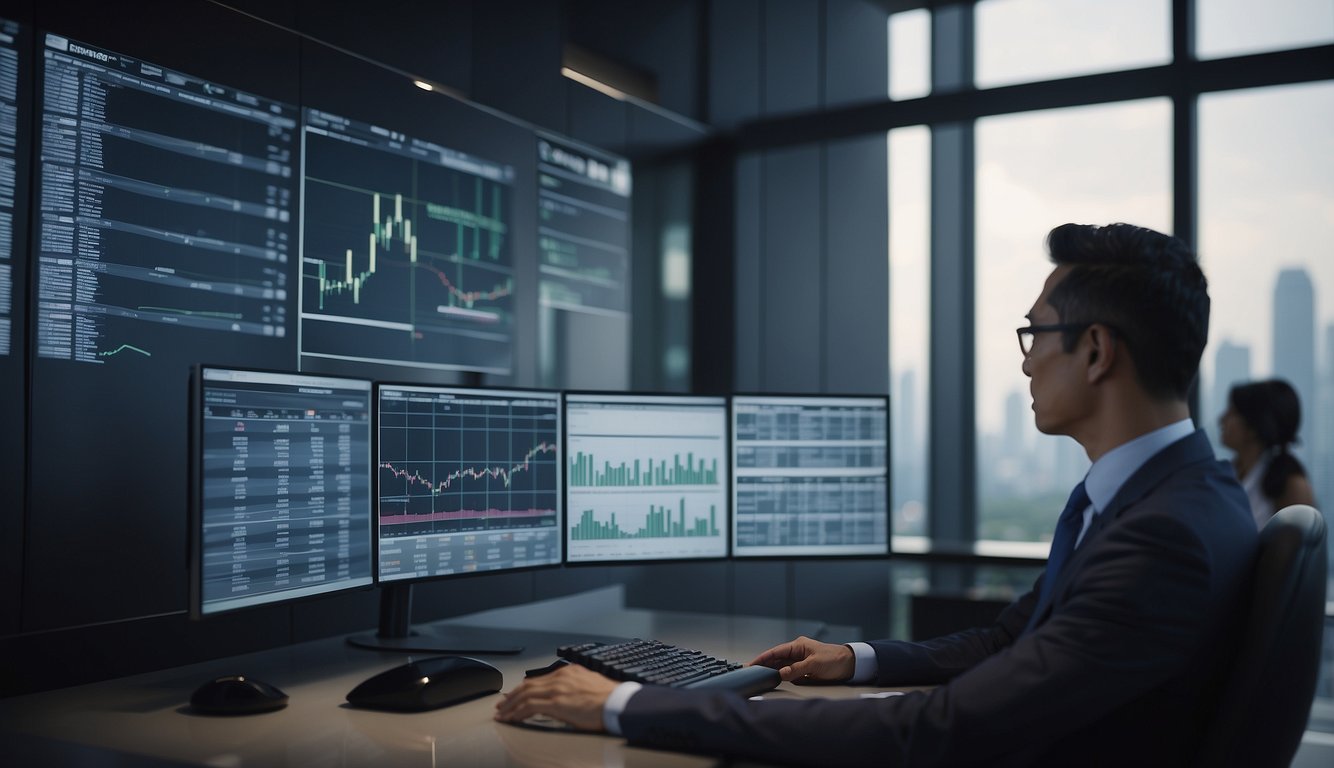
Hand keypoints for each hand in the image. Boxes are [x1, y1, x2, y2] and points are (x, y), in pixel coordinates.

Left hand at [494, 663, 617, 730]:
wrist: (618, 703)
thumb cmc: (610, 699)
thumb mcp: (589, 686)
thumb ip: (574, 688)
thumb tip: (566, 699)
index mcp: (568, 672)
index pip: (539, 679)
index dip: (523, 688)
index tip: (516, 695)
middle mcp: (560, 677)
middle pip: (527, 685)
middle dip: (512, 696)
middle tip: (502, 705)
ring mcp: (557, 689)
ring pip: (525, 694)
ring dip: (510, 705)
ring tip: (503, 714)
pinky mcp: (556, 702)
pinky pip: (529, 706)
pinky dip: (518, 713)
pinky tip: (513, 719)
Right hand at [749, 635, 854, 683]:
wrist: (850, 665)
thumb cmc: (834, 659)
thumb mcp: (815, 664)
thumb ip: (797, 669)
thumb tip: (781, 673)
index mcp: (798, 646)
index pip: (776, 651)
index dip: (763, 658)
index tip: (752, 664)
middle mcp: (797, 653)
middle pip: (777, 659)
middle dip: (764, 665)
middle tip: (751, 672)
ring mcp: (800, 662)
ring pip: (782, 667)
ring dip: (773, 671)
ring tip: (760, 676)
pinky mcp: (805, 671)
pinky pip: (790, 674)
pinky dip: (783, 677)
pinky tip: (776, 681)